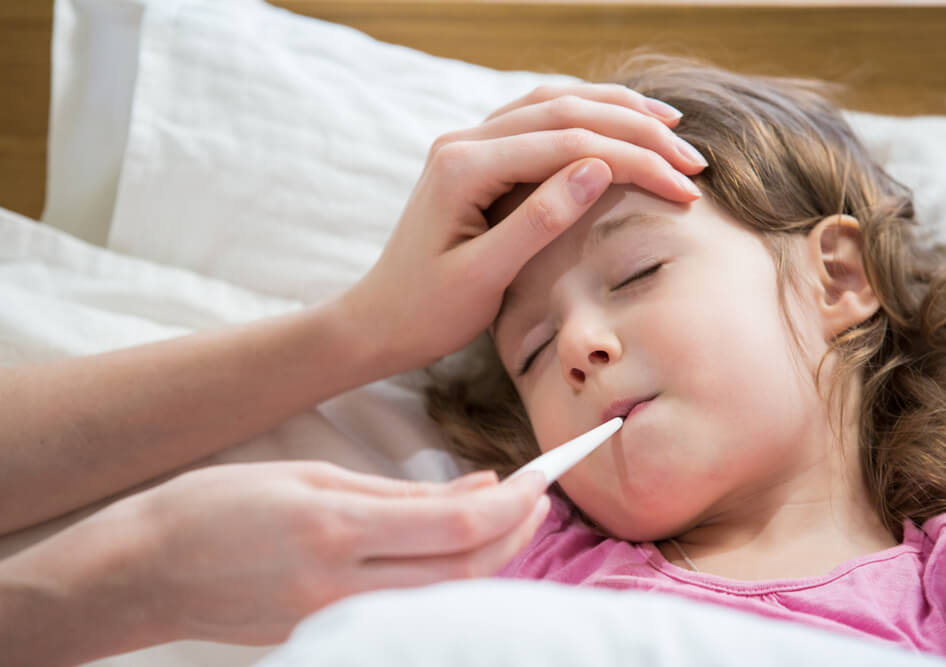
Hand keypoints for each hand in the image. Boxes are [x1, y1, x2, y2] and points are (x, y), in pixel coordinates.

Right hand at [126, 462, 547, 644]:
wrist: (145, 571)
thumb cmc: (217, 504)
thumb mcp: (311, 475)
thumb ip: (400, 492)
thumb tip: (477, 489)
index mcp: (334, 530)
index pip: (454, 527)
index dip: (511, 504)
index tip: (540, 477)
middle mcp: (340, 586)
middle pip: (464, 573)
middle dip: (516, 534)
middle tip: (541, 496)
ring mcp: (335, 621)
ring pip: (444, 597)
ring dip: (491, 558)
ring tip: (512, 517)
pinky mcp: (328, 636)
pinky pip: (408, 607)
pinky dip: (447, 577)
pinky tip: (457, 546)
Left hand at [344, 83, 706, 372]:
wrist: (378, 320)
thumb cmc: (426, 311)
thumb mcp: (482, 278)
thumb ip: (537, 220)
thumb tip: (597, 169)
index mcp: (463, 167)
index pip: (568, 143)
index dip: (634, 159)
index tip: (683, 187)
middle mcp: (464, 141)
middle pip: (565, 110)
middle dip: (637, 130)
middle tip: (692, 160)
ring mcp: (467, 143)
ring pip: (553, 103)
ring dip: (616, 110)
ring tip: (670, 125)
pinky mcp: (475, 156)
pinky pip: (537, 119)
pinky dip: (585, 116)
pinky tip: (616, 124)